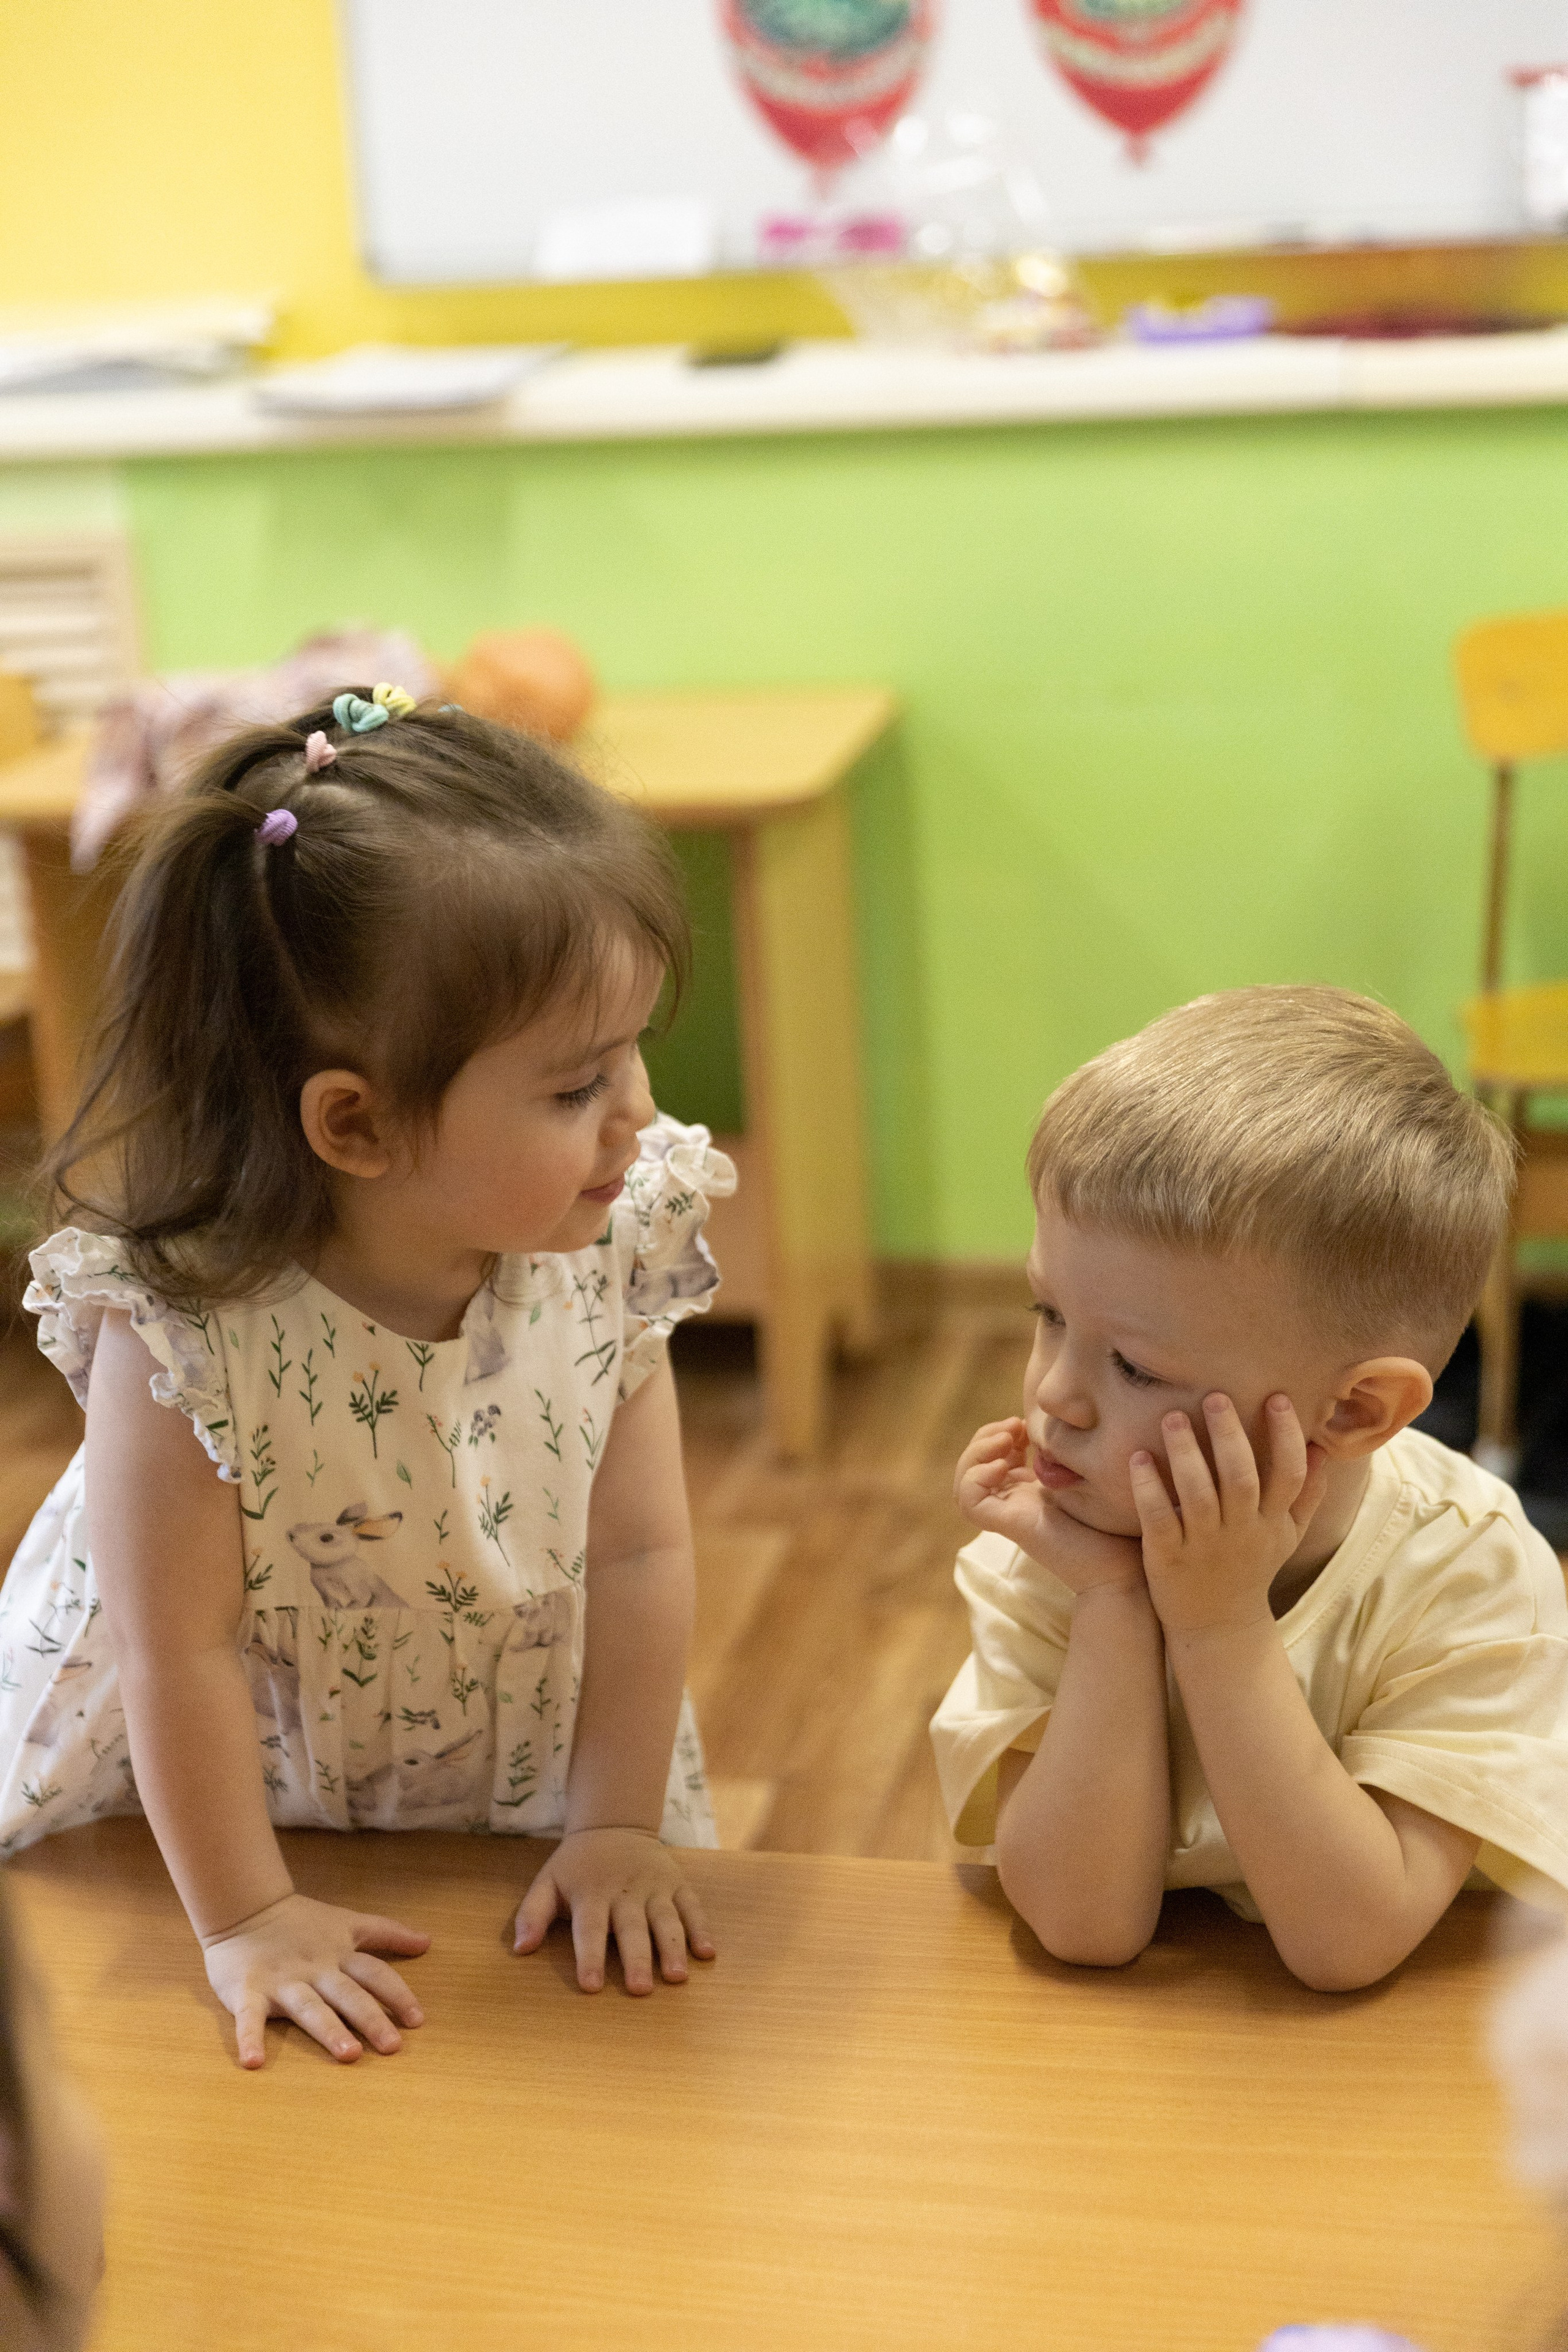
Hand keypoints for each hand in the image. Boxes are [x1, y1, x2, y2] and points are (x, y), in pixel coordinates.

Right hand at [201, 1891, 429, 2069]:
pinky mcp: (246, 1991)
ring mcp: (282, 1981)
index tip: (418, 2020)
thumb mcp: (348, 1922)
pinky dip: (249, 2039)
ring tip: (349, 2055)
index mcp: (339, 1955)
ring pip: (310, 2008)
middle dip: (372, 2019)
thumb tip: (428, 1942)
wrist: (244, 1908)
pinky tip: (254, 2062)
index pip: (375, 1973)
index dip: (397, 1994)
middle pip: (348, 1995)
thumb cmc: (300, 1922)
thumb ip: (387, 1933)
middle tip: (393, 2047)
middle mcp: (315, 1969)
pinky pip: (248, 2017)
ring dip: (329, 2031)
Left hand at [513, 1826, 715, 1993]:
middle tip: (641, 1990)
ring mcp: (655, 1886)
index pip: (589, 1928)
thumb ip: (531, 1914)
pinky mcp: (677, 1883)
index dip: (589, 1956)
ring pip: (666, 1918)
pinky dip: (701, 1928)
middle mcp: (625, 1890)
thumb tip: (520, 1949)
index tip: (591, 1986)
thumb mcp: (547, 1882)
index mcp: (591, 1893)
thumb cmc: (577, 1866)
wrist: (613, 1824)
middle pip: (631, 1928)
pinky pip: (691, 1906)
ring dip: (672, 1948)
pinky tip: (707, 1953)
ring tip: (677, 1977)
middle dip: (636, 1959)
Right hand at [956, 1417, 1145, 1594]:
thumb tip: (1069, 1419)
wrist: (1127, 1567)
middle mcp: (1016, 1502)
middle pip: (973, 1467)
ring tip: (1007, 1440)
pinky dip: (975, 1477)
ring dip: (976, 1453)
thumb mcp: (1095, 1474)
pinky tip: (1003, 1466)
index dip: (1001, 1433)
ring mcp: (1011, 1514)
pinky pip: (969, 1501)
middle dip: (986, 1436)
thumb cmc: (1121, 1526)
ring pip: (964, 1484)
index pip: (993, 1458)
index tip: (1028, 1422)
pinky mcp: (1010, 1525)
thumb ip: (1075, 1454)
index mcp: (1031, 1492)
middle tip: (1015, 1424)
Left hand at [1130, 1392, 1329, 1639]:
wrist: (1219, 1627)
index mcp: (1272, 1522)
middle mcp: (1241, 1531)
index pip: (1288, 1475)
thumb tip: (1323, 1449)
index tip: (1277, 1397)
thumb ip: (1306, 1495)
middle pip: (1241, 1478)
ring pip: (1199, 1495)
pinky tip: (1138, 1458)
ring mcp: (1204, 1545)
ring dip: (1186, 1454)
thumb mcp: (1286, 1536)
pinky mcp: (1168, 1557)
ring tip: (1172, 1417)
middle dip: (1230, 1436)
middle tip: (1214, 1396)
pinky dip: (1149, 1489)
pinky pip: (1159, 1518)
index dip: (1286, 1437)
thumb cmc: (1251, 1569)